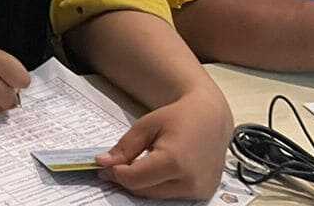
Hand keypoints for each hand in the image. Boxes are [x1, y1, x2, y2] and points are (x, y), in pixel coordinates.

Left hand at [97, 88, 233, 199]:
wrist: (211, 118)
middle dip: (126, 180)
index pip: (134, 179)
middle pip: (144, 191)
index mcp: (174, 161)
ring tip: (135, 165)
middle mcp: (189, 181)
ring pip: (156, 196)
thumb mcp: (146, 125)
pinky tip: (154, 170)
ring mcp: (199, 190)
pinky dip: (158, 185)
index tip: (103, 165)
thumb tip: (103, 163)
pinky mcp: (203, 194)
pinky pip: (171, 196)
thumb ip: (125, 147)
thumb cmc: (178, 117)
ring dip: (142, 184)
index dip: (115, 173)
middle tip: (113, 166)